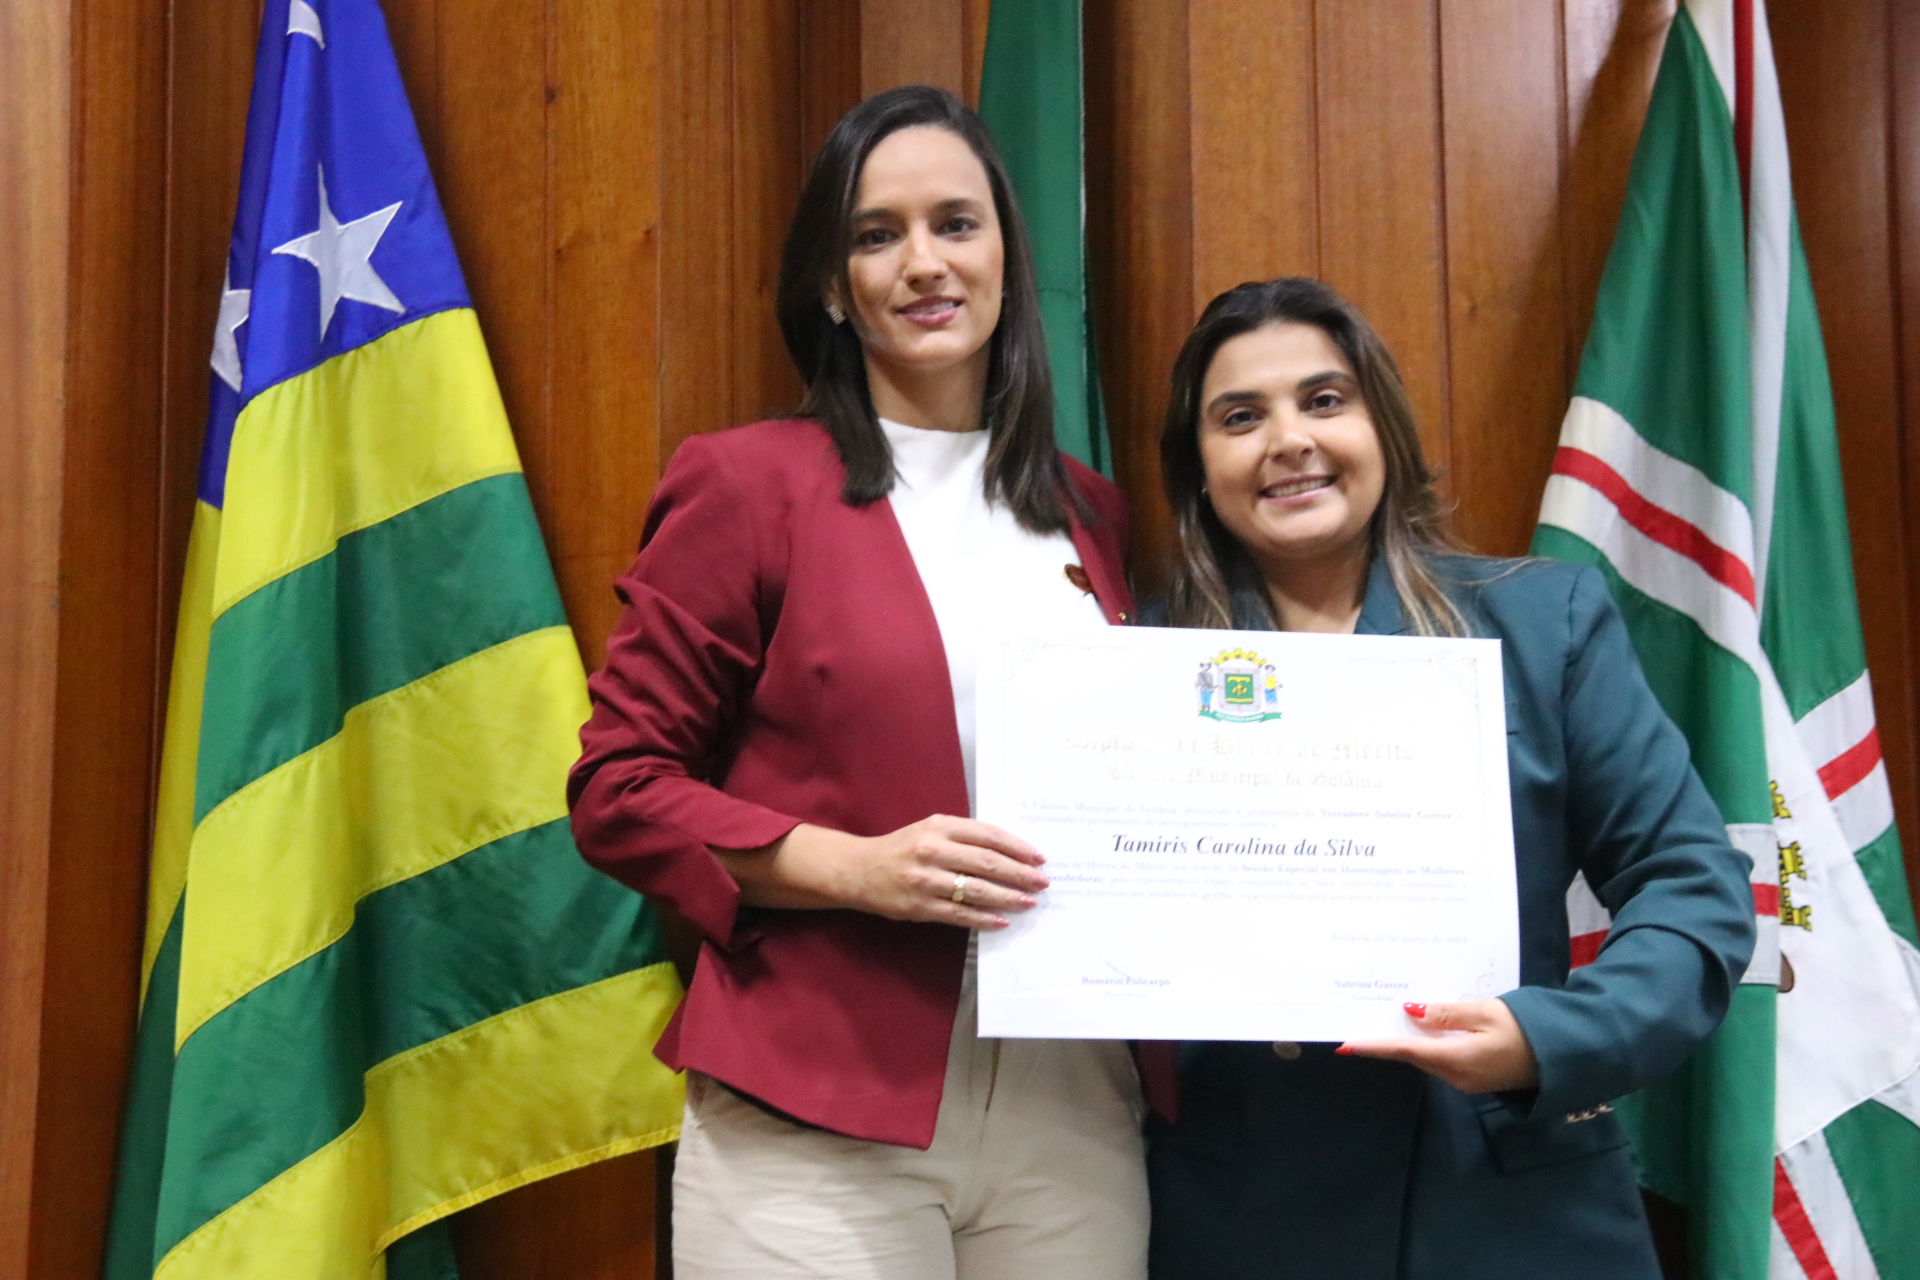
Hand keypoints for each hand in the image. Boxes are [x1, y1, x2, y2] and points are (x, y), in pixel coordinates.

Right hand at [717, 816, 1047, 929]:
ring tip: (1029, 902)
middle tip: (1042, 882)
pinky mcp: (920, 906)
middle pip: (988, 862)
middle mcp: (933, 850)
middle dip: (1020, 874)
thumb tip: (1011, 851)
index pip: (988, 835)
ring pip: (977, 891)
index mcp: (939, 826)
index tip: (1038, 857)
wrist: (859, 870)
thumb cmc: (902, 848)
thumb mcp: (931, 830)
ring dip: (1008, 898)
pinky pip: (960, 915)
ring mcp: (926, 880)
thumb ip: (965, 836)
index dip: (1017, 847)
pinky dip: (984, 919)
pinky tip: (1002, 922)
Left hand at [1336, 999, 1539, 1093]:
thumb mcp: (1484, 1012)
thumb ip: (1446, 1014)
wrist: (1562, 1056)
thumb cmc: (1527, 1028)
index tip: (1346, 1045)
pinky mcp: (1474, 1079)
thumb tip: (1410, 1012)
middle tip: (1365, 1018)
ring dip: (1410, 1042)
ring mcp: (1466, 1081)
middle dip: (1389, 1040)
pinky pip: (1442, 1061)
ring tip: (1388, 1018)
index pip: (1405, 1052)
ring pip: (1427, 1059)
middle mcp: (1456, 1076)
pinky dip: (1429, 1046)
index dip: (1374, 1047)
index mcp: (1456, 1059)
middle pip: (1414, 1056)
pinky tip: (1423, 1028)